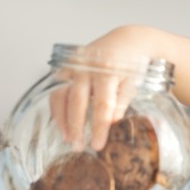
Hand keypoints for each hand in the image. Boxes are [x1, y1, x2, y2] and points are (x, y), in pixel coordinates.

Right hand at [49, 34, 141, 150]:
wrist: (125, 42)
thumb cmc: (132, 66)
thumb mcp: (134, 83)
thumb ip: (122, 102)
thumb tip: (113, 125)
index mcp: (108, 71)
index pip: (103, 104)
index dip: (99, 127)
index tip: (98, 145)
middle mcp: (87, 68)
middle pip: (78, 102)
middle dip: (77, 127)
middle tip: (79, 148)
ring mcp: (73, 67)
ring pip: (61, 96)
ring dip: (62, 120)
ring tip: (68, 140)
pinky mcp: (65, 68)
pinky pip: (56, 91)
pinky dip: (57, 110)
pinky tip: (62, 125)